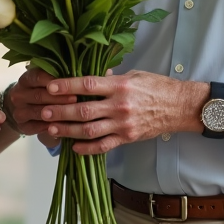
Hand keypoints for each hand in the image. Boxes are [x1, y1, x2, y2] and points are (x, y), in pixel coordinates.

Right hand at [9, 67, 77, 146]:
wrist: (23, 107)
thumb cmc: (41, 90)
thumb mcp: (46, 80)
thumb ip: (58, 78)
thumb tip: (78, 74)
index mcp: (26, 79)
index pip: (38, 77)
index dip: (55, 81)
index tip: (72, 84)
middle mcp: (18, 94)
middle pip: (39, 95)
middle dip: (59, 98)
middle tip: (76, 99)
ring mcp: (18, 111)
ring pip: (38, 112)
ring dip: (56, 113)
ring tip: (72, 113)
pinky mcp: (22, 126)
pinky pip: (37, 127)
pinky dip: (51, 127)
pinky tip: (64, 126)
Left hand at [40, 71, 209, 154]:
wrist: (179, 106)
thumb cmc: (156, 87)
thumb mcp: (133, 75)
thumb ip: (110, 78)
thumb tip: (88, 77)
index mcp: (119, 85)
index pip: (88, 84)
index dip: (67, 86)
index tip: (50, 86)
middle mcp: (119, 105)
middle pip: (84, 110)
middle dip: (61, 112)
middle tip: (44, 112)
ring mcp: (123, 124)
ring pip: (90, 130)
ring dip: (68, 131)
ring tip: (52, 129)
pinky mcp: (127, 138)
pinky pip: (103, 146)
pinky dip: (87, 148)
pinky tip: (73, 147)